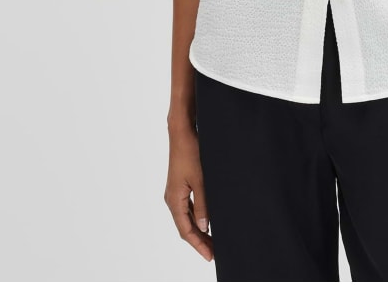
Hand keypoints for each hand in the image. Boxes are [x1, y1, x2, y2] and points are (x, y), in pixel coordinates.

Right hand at [164, 124, 212, 262]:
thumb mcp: (200, 180)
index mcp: (174, 200)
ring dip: (198, 230)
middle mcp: (172, 199)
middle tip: (215, 252)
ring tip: (213, 240)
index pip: (186, 231)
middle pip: (185, 227)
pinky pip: (187, 208)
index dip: (198, 245)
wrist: (182, 132)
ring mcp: (175, 193)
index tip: (210, 256)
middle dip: (199, 240)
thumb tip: (203, 227)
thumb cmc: (190, 152)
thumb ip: (202, 205)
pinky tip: (206, 221)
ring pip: (186, 218)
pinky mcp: (180, 186)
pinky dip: (196, 218)